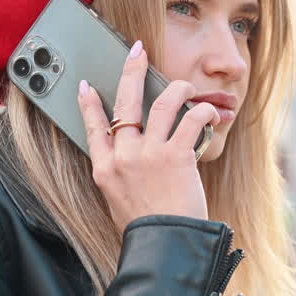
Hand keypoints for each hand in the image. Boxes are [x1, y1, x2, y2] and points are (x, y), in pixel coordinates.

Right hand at [76, 40, 219, 233]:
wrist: (164, 245)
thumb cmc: (149, 230)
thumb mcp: (120, 203)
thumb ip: (122, 178)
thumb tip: (131, 162)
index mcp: (105, 170)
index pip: (92, 128)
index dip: (89, 104)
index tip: (85, 86)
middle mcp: (123, 157)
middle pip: (124, 104)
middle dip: (131, 71)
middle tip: (137, 51)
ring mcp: (148, 154)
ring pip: (162, 104)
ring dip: (178, 90)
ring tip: (187, 86)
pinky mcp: (176, 156)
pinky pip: (191, 121)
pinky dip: (204, 113)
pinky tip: (211, 114)